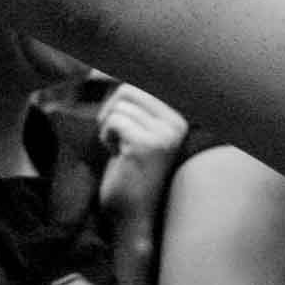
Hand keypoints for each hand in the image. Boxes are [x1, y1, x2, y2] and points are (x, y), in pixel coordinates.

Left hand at [95, 83, 188, 224]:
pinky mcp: (147, 145)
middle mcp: (178, 123)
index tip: (115, 117)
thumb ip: (132, 104)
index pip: (142, 83)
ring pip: (119, 105)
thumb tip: (105, 68)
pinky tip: (117, 155)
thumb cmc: (128, 172)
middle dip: (112, 110)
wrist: (131, 216)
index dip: (118, 96)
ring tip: (119, 149)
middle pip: (129, 88)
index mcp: (179, 117)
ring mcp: (165, 133)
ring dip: (109, 127)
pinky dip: (106, 136)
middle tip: (114, 136)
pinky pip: (114, 121)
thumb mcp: (136, 132)